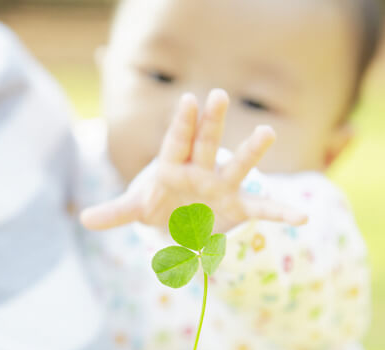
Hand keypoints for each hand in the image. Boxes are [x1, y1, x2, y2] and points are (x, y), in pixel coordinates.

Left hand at [81, 89, 306, 232]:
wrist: (181, 216)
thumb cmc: (158, 203)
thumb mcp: (137, 208)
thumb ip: (116, 212)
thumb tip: (82, 219)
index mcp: (173, 166)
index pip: (176, 142)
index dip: (181, 124)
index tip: (187, 100)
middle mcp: (200, 169)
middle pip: (206, 142)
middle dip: (211, 122)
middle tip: (217, 95)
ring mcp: (222, 185)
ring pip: (237, 165)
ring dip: (250, 151)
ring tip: (267, 132)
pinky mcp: (238, 205)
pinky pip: (262, 209)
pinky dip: (282, 212)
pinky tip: (302, 216)